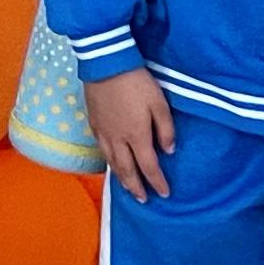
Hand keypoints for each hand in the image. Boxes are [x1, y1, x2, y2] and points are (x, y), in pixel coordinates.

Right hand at [87, 70, 174, 202]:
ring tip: (127, 188)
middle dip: (136, 187)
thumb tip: (170, 151)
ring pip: (112, 162)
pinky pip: (101, 150)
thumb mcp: (160, 103)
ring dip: (121, 178)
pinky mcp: (94, 123)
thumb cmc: (137, 82)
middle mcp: (118, 139)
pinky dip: (108, 162)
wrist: (105, 65)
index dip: (157, 182)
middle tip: (143, 200)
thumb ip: (166, 129)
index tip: (164, 194)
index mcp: (137, 136)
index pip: (149, 166)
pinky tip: (112, 162)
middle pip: (127, 170)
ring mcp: (103, 132)